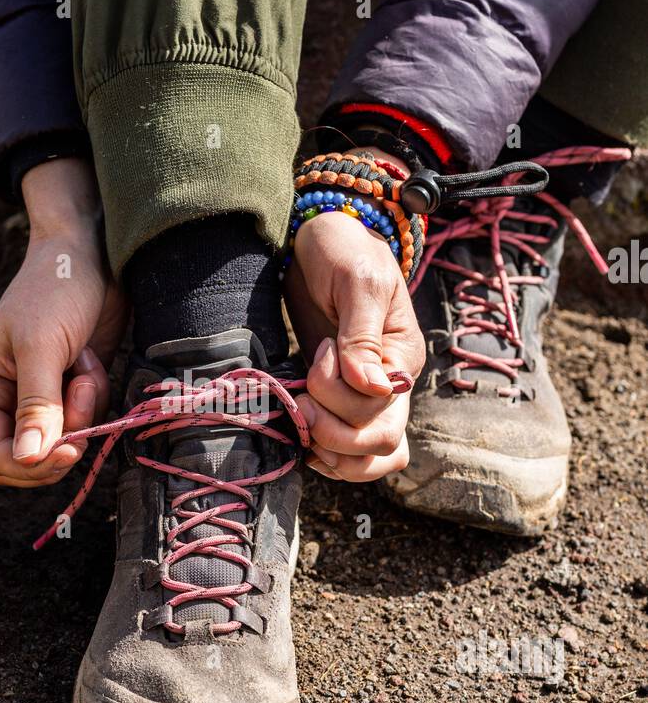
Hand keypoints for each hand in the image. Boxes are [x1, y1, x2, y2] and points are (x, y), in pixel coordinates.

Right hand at [0, 158, 127, 487]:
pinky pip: (89, 421)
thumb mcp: (41, 346)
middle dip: (63, 437)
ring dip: (84, 409)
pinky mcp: (75, 392)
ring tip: (84, 365)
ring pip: (66, 442)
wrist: (92, 256)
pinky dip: (97, 397)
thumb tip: (27, 461)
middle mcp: (9, 399)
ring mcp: (44, 398)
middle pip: (33, 458)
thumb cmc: (55, 290)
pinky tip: (91, 360)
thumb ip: (37, 405)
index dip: (32, 465)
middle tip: (83, 398)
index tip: (70, 450)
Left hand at [283, 148, 425, 481]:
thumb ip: (362, 335)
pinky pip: (351, 455)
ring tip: (301, 427)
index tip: (320, 349)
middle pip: (379, 441)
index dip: (339, 391)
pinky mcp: (339, 403)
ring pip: (371, 458)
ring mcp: (366, 398)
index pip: (379, 405)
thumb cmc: (343, 251)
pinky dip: (331, 461)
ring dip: (334, 456)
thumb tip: (370, 385)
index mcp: (402, 358)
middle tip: (300, 404)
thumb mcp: (357, 281)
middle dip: (334, 432)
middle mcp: (390, 385)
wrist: (320, 241)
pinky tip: (304, 443)